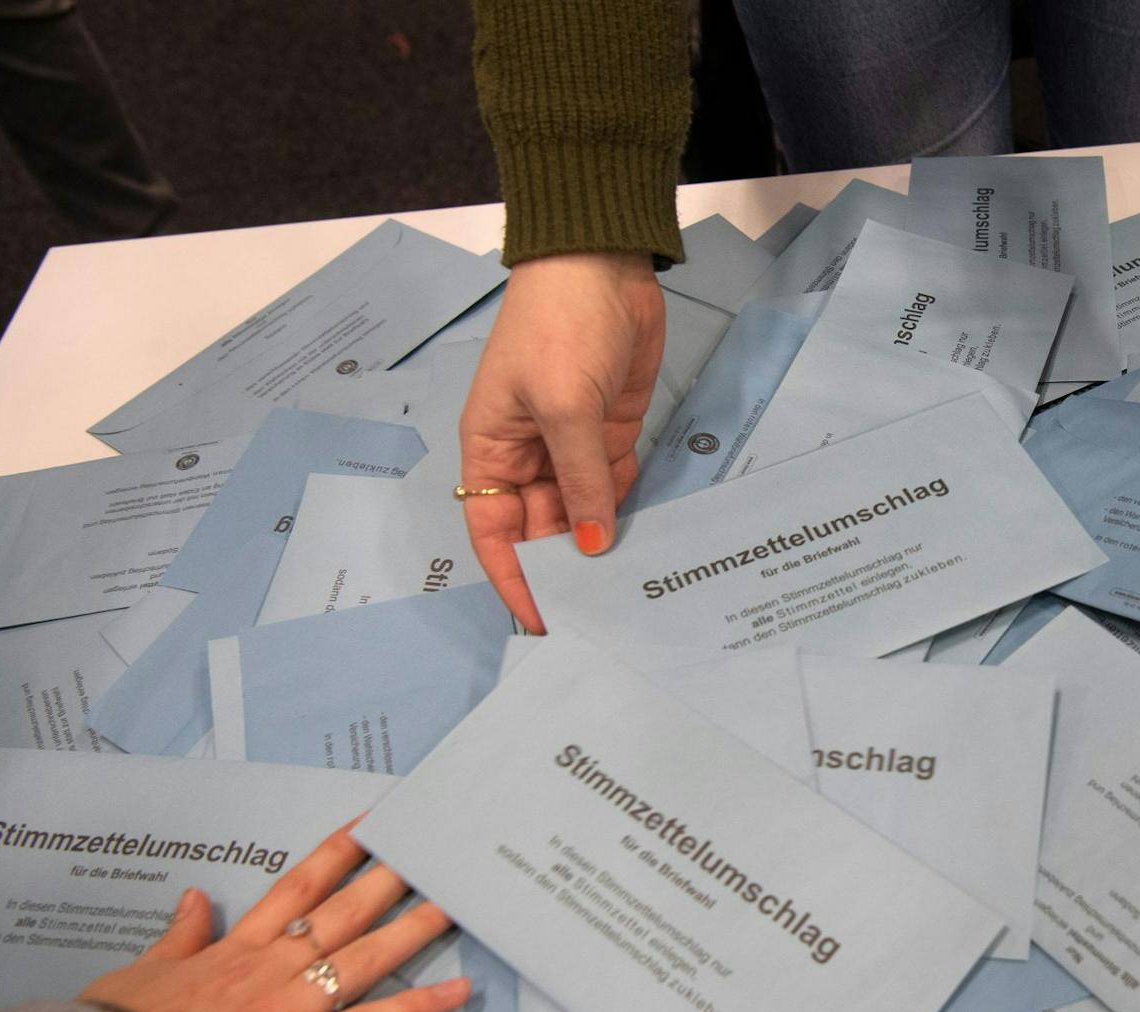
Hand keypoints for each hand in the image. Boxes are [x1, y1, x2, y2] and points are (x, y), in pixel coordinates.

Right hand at [78, 822, 465, 1011]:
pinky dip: (417, 1009)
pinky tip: (457, 992)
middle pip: (342, 914)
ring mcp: (289, 1010)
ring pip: (365, 959)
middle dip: (390, 881)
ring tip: (455, 905)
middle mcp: (270, 969)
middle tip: (432, 851)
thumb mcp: (138, 972)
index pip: (297, 888)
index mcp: (233, 949)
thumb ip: (178, 936)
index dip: (338, 854)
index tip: (372, 826)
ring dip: (414, 930)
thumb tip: (196, 896)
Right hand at [459, 251, 666, 632]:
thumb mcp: (564, 408)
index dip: (514, 577)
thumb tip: (590, 544)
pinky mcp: (611, 431)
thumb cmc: (558, 327)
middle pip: (543, 528)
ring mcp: (571, 443)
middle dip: (566, 565)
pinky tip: (647, 537)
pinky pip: (614, 484)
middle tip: (602, 611)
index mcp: (492, 450)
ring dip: (601, 539)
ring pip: (583, 509)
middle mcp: (528, 455)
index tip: (541, 618)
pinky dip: (627, 508)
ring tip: (630, 586)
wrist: (601, 265)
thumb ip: (580, 481)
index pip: (494, 531)